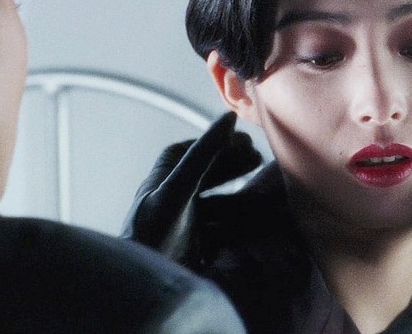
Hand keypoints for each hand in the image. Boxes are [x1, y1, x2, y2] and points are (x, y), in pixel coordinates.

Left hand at [120, 112, 262, 265]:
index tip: (239, 138)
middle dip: (229, 165)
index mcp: (159, 186)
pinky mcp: (194, 252)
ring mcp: (181, 229)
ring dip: (238, 193)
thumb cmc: (156, 237)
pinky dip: (238, 220)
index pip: (182, 153)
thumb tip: (228, 117)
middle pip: (201, 176)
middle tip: (258, 158)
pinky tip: (256, 219)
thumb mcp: (179, 189)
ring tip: (264, 187)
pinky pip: (220, 229)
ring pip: (214, 202)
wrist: (148, 294)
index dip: (211, 142)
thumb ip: (203, 154)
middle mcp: (168, 204)